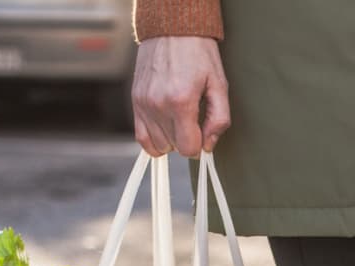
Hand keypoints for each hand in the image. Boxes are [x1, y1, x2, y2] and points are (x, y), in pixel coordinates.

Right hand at [131, 36, 230, 156]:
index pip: (188, 148)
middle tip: (192, 120)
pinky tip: (164, 129)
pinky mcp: (135, 101)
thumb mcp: (219, 85)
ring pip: (158, 144)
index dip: (199, 145)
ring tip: (179, 119)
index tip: (202, 133)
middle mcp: (158, 104)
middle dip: (186, 139)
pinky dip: (154, 139)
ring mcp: (143, 103)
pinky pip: (141, 136)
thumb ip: (218, 119)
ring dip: (170, 138)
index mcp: (181, 101)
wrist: (172, 28)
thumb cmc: (198, 53)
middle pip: (173, 147)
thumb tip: (208, 145)